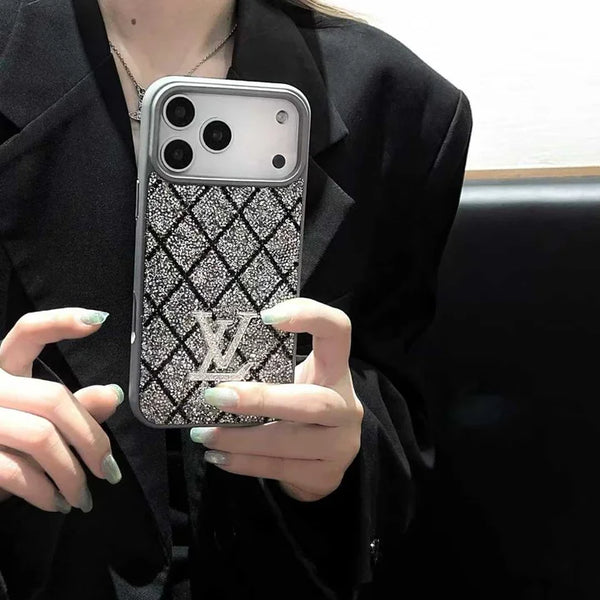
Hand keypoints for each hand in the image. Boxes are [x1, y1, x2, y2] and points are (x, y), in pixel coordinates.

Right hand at [0, 308, 122, 513]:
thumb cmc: (3, 448)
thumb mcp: (38, 423)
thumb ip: (74, 408)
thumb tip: (113, 394)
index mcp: (3, 367)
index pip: (27, 331)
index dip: (60, 321)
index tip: (100, 320)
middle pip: (53, 398)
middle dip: (91, 438)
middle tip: (109, 471)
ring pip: (41, 437)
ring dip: (72, 474)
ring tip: (84, 497)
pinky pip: (17, 471)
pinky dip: (45, 492)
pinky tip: (57, 503)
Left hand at [190, 298, 363, 501]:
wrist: (321, 461)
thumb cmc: (296, 410)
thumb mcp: (292, 382)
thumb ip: (267, 370)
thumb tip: (208, 364)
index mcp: (336, 370)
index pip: (337, 330)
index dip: (309, 316)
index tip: (266, 315)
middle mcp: (346, 406)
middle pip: (312, 401)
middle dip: (261, 400)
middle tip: (215, 396)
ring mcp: (341, 444)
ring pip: (290, 442)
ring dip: (241, 439)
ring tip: (203, 434)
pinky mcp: (327, 475)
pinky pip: (281, 468)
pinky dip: (245, 463)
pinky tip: (218, 457)